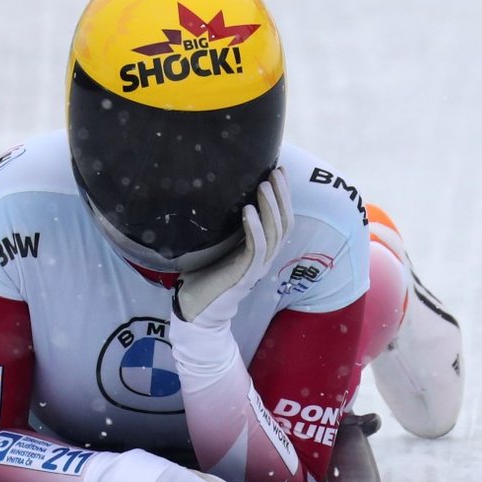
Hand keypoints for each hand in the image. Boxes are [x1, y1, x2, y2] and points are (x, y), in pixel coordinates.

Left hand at [172, 168, 292, 326]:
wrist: (197, 310)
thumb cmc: (204, 276)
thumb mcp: (218, 245)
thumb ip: (225, 226)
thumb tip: (215, 193)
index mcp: (262, 249)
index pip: (282, 219)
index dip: (284, 196)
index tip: (280, 170)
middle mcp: (265, 257)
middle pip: (284, 223)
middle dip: (282, 196)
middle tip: (276, 172)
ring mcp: (257, 267)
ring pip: (274, 233)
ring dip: (270, 207)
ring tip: (264, 185)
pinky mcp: (244, 275)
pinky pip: (256, 249)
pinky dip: (255, 229)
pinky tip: (248, 210)